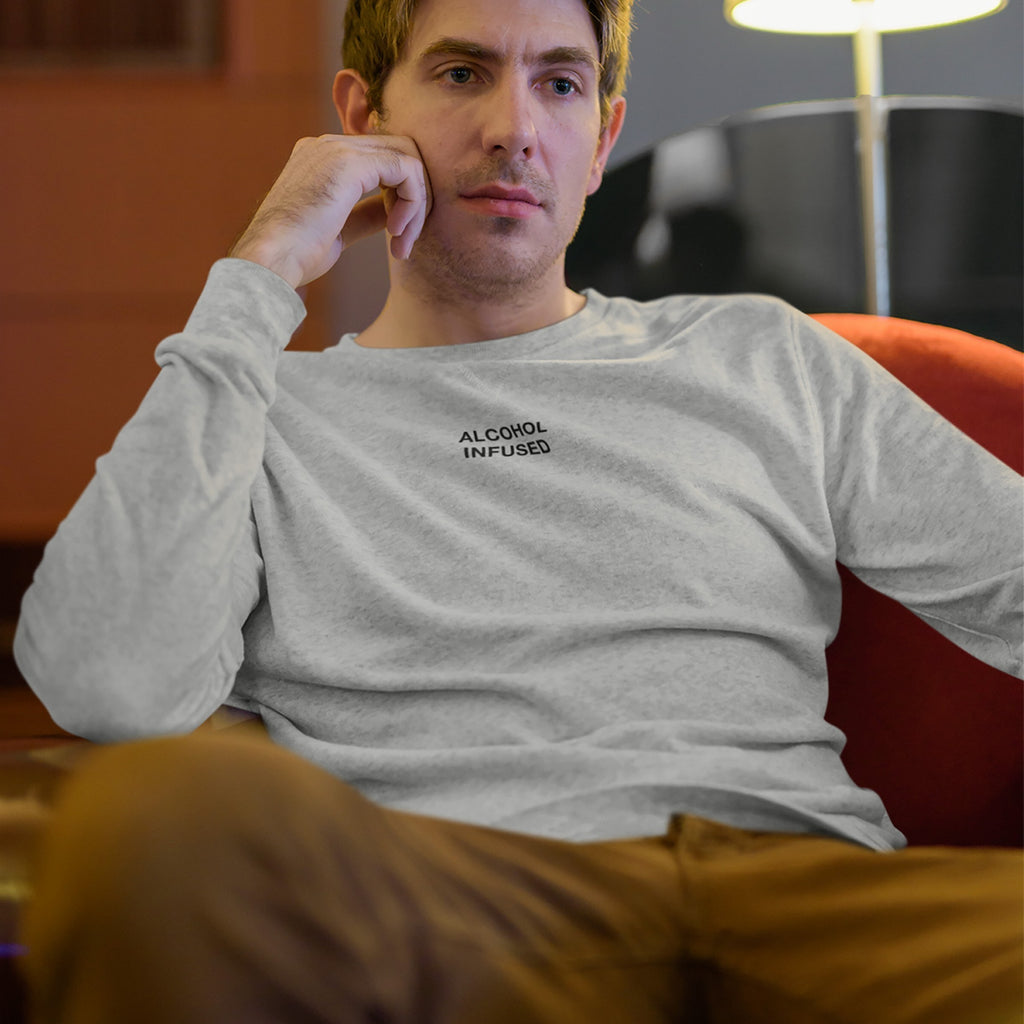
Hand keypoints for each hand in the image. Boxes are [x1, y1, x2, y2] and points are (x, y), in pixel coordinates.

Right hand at [229, 134, 431, 288]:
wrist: (271, 261)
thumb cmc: (297, 255)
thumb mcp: (339, 230)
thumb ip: (364, 213)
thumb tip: (391, 212)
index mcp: (320, 157)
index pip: (381, 161)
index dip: (400, 198)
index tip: (397, 239)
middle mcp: (328, 144)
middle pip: (399, 153)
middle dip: (415, 198)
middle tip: (406, 240)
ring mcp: (337, 148)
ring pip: (407, 160)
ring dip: (416, 205)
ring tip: (402, 243)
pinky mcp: (350, 162)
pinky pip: (406, 170)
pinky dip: (413, 203)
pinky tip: (397, 232)